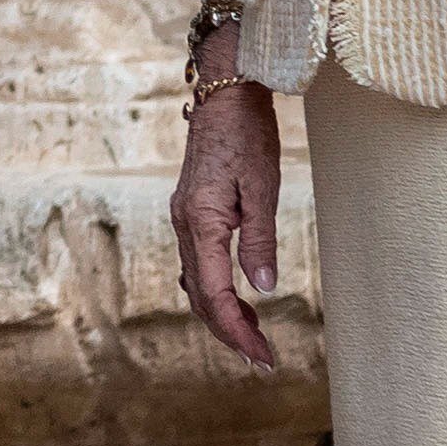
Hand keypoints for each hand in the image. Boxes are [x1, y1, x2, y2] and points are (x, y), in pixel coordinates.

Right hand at [170, 22, 283, 368]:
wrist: (224, 87)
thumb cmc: (246, 131)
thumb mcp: (261, 186)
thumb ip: (259, 240)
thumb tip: (263, 289)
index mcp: (200, 221)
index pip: (215, 295)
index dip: (238, 332)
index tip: (263, 356)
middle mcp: (184, 223)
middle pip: (200, 296)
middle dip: (230, 332)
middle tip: (262, 358)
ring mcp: (182, 215)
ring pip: (195, 282)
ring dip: (221, 313)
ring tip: (252, 335)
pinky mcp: (189, 208)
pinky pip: (196, 262)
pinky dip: (212, 289)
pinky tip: (232, 296)